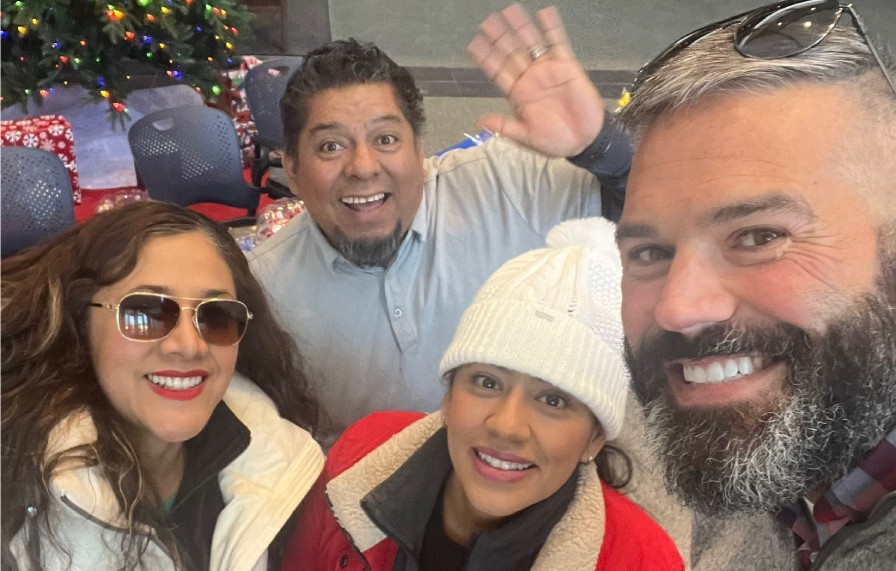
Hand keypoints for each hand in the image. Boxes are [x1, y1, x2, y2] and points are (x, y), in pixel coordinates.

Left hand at [468, 4, 604, 156]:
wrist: (583, 141)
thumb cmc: (555, 141)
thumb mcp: (526, 138)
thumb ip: (505, 127)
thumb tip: (480, 123)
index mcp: (518, 94)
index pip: (498, 71)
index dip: (486, 58)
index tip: (474, 44)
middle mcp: (530, 78)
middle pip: (511, 53)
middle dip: (500, 37)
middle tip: (488, 21)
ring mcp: (547, 70)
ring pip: (531, 44)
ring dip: (521, 28)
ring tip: (510, 11)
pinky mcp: (567, 67)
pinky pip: (558, 44)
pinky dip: (552, 29)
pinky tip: (545, 13)